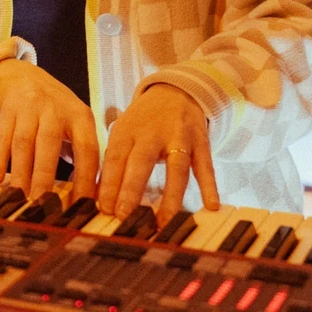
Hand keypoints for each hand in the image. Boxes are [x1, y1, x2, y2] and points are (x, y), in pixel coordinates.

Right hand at [0, 60, 99, 201]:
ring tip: (19, 198)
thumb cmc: (57, 112)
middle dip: (44, 176)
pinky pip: (2, 136)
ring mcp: (29, 106)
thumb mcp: (76, 124)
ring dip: (20, 172)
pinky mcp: (8, 109)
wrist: (24, 78)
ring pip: (23, 141)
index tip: (82, 204)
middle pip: (49, 143)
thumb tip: (90, 196)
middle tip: (41, 204)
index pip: (87, 149)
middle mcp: (54, 108)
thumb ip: (83, 155)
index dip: (85, 177)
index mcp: (80, 115)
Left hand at [97, 84, 219, 223]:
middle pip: (141, 161)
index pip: (115, 158)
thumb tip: (101, 199)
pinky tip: (211, 205)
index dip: (109, 184)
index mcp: (128, 130)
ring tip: (165, 222)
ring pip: (176, 167)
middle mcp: (152, 132)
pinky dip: (209, 185)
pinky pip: (206, 165)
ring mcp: (179, 136)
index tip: (104, 209)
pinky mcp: (201, 142)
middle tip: (123, 216)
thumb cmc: (143, 121)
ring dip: (171, 196)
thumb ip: (114, 162)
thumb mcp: (124, 132)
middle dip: (131, 189)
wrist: (175, 90)